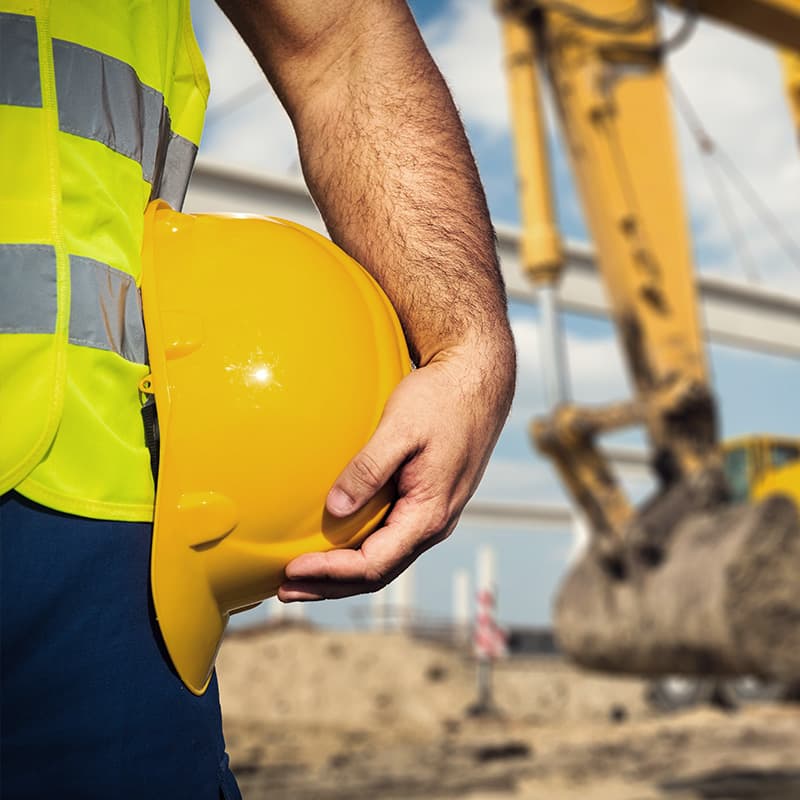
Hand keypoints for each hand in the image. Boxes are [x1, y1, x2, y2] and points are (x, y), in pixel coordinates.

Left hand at [278, 339, 514, 600]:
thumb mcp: (401, 429)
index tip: (291, 570)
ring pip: (382, 560)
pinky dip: (356, 550)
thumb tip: (333, 509)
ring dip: (340, 573)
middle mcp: (432, 525)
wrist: (476, 382)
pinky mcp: (424, 501)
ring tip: (301, 576)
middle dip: (329, 585)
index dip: (329, 573)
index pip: (373, 564)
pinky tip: (333, 543)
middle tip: (284, 589)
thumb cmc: (441, 400)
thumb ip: (368, 470)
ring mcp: (430, 515)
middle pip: (377, 574)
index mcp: (429, 514)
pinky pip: (388, 539)